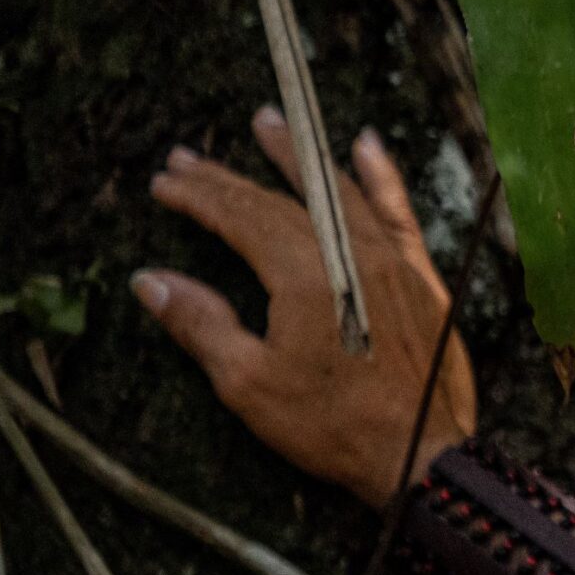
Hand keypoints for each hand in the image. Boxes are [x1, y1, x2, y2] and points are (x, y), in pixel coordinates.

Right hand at [134, 106, 475, 510]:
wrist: (420, 452)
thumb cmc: (331, 426)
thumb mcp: (250, 384)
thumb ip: (202, 324)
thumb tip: (152, 280)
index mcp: (305, 277)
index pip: (242, 220)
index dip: (200, 198)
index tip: (164, 183)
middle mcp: (352, 255)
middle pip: (281, 202)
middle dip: (230, 179)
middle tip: (186, 157)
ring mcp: (392, 261)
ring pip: (338, 193)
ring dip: (298, 159)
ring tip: (266, 123)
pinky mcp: (422, 276)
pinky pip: (400, 212)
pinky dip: (382, 177)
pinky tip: (367, 145)